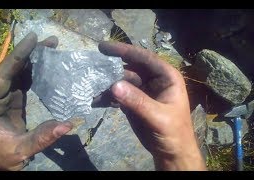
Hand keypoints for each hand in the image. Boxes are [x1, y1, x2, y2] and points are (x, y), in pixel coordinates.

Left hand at [0, 32, 72, 170]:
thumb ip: (42, 137)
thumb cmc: (5, 157)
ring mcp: (4, 97)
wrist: (0, 164)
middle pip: (11, 69)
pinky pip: (23, 80)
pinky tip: (47, 64)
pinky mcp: (13, 100)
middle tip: (50, 41)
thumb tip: (67, 125)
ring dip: (33, 59)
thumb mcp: (21, 149)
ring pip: (18, 72)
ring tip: (51, 47)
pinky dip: (35, 71)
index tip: (32, 40)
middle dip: (29, 53)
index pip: (3, 75)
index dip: (18, 56)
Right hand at [99, 42, 205, 170]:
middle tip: (91, 66)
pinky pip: (118, 94)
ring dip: (106, 83)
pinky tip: (95, 99)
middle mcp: (153, 79)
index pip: (143, 58)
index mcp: (166, 76)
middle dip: (110, 68)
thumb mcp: (158, 117)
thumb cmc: (174, 133)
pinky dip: (107, 96)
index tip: (103, 47)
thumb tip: (113, 85)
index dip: (124, 51)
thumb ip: (138, 101)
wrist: (171, 152)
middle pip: (129, 67)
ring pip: (121, 81)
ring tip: (90, 85)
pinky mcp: (133, 101)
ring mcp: (142, 90)